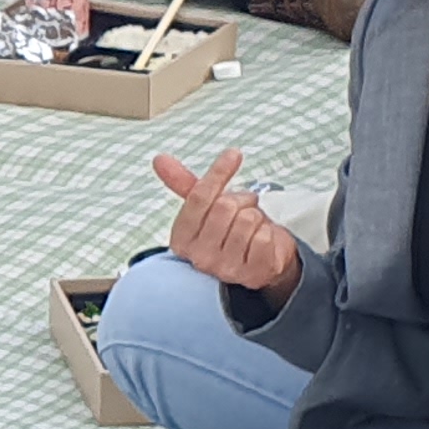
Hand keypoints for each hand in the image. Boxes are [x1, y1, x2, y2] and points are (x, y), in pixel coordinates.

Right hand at [154, 145, 300, 301]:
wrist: (259, 263)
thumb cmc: (229, 231)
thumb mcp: (206, 208)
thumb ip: (184, 184)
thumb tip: (160, 159)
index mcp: (182, 239)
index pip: (199, 197)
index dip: (218, 172)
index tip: (233, 154)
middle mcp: (199, 257)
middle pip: (225, 206)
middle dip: (241, 200)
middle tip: (245, 206)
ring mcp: (225, 268)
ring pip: (247, 220)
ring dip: (257, 217)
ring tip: (252, 227)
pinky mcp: (253, 274)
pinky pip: (263, 237)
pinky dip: (268, 233)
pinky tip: (262, 241)